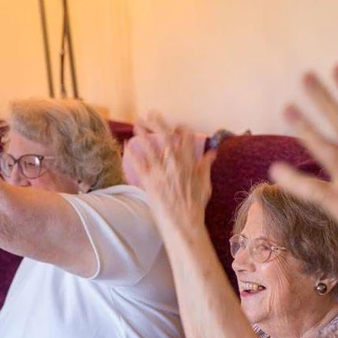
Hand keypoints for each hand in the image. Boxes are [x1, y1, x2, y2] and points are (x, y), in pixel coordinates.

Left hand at [124, 113, 216, 230]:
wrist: (183, 223)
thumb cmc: (195, 206)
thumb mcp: (204, 185)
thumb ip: (205, 167)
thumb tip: (211, 154)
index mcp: (189, 162)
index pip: (185, 138)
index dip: (181, 129)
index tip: (178, 126)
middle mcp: (174, 163)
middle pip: (165, 136)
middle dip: (158, 122)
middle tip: (151, 114)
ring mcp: (160, 172)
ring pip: (149, 147)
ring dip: (142, 134)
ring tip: (137, 124)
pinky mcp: (149, 181)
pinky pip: (138, 164)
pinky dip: (132, 153)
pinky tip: (126, 145)